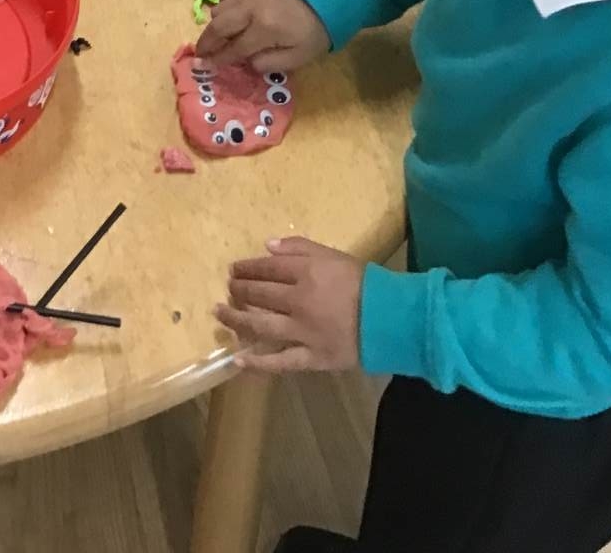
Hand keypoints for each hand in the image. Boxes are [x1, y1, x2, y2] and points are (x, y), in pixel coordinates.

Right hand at [194, 0, 330, 71]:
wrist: (324, 0)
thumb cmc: (312, 33)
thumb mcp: (296, 58)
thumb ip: (267, 63)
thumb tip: (245, 61)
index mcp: (265, 28)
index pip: (235, 48)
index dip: (219, 59)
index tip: (206, 67)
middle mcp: (251, 8)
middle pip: (219, 26)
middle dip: (207, 43)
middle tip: (200, 54)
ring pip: (218, 9)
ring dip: (213, 26)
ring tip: (215, 39)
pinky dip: (220, 3)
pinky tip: (225, 14)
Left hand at [218, 238, 363, 374]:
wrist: (390, 318)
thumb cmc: (363, 282)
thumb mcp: (332, 254)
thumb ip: (299, 247)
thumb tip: (267, 246)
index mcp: (305, 273)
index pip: (267, 268)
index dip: (247, 268)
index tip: (234, 269)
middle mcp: (298, 301)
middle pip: (259, 295)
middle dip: (240, 290)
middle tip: (229, 288)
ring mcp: (303, 332)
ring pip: (261, 327)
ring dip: (237, 320)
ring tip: (220, 314)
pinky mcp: (311, 358)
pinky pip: (280, 362)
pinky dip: (258, 364)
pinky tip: (238, 361)